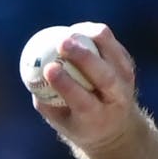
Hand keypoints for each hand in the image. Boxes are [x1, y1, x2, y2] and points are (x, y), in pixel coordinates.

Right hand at [32, 22, 143, 154]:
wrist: (118, 126)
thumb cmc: (79, 124)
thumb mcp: (60, 122)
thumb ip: (45, 101)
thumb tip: (30, 77)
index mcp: (97, 118)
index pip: (82, 100)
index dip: (65, 83)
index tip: (48, 69)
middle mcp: (117, 98)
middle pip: (104, 75)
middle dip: (82, 56)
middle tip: (61, 42)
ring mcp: (126, 79)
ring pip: (112, 52)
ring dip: (91, 38)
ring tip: (69, 33)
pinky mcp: (127, 64)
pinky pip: (111, 43)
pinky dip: (93, 35)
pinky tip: (77, 32)